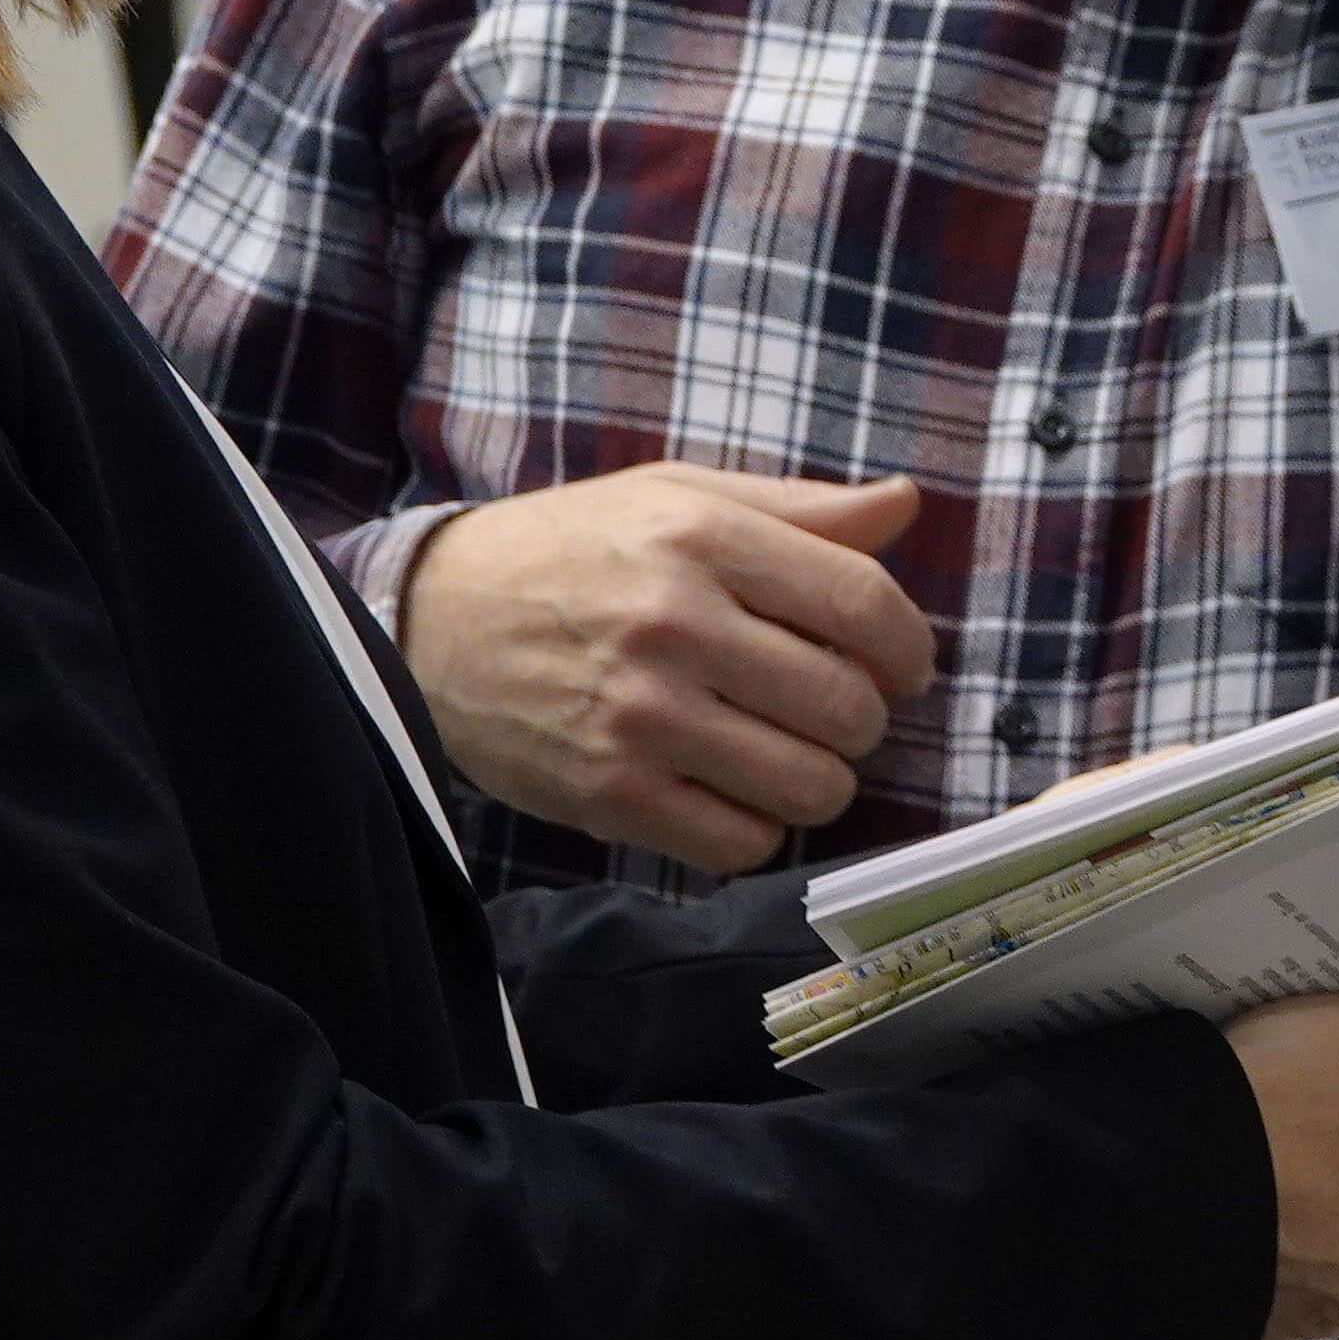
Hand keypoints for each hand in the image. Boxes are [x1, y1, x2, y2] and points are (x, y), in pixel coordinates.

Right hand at [395, 466, 938, 868]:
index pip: (862, 602)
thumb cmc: (571, 551)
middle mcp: (675, 625)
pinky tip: (731, 792)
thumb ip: (798, 507)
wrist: (430, 619)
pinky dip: (755, 827)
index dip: (908, 645)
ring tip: (787, 753)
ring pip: (809, 785)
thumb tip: (906, 504)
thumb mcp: (677, 497)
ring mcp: (640, 717)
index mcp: (702, 537)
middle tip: (834, 711)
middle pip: (849, 704)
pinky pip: (741, 842)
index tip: (906, 665)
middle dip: (864, 718)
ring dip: (819, 780)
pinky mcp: (609, 793)